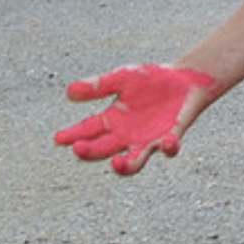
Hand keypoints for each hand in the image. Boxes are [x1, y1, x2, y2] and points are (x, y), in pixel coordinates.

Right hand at [56, 63, 214, 174]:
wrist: (185, 78)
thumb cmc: (151, 80)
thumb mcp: (123, 77)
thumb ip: (99, 86)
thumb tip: (69, 91)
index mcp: (113, 121)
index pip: (88, 130)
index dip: (73, 135)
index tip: (58, 138)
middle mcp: (127, 136)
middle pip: (104, 149)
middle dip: (90, 152)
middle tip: (78, 148)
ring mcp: (149, 139)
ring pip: (134, 162)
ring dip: (126, 166)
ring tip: (116, 163)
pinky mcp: (171, 136)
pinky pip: (169, 147)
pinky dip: (169, 147)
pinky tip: (167, 143)